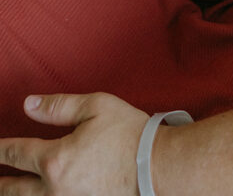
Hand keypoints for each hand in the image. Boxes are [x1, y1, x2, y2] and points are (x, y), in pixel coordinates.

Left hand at [0, 92, 147, 195]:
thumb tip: (29, 105)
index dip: (1, 149)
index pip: (18, 153)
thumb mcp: (96, 107)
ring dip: (15, 195)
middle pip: (15, 190)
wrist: (156, 167)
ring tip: (8, 191)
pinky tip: (39, 195)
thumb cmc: (129, 134)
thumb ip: (59, 107)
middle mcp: (55, 188)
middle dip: (2, 183)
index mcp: (56, 159)